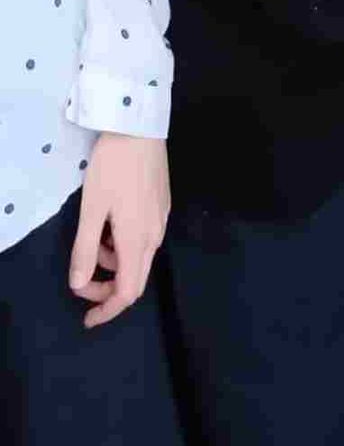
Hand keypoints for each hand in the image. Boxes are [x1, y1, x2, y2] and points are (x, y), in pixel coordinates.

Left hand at [69, 134, 169, 329]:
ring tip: (94, 238)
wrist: (139, 127)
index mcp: (137, 241)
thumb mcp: (91, 208)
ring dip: (114, 262)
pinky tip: (110, 223)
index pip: (127, 292)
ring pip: (139, 258)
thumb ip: (85, 249)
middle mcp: (155, 236)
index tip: (87, 318)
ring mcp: (161, 220)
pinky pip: (144, 239)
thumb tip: (78, 285)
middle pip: (136, 280)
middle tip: (83, 282)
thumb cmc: (112, 168)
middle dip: (109, 290)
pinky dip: (124, 244)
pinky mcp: (162, 205)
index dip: (107, 310)